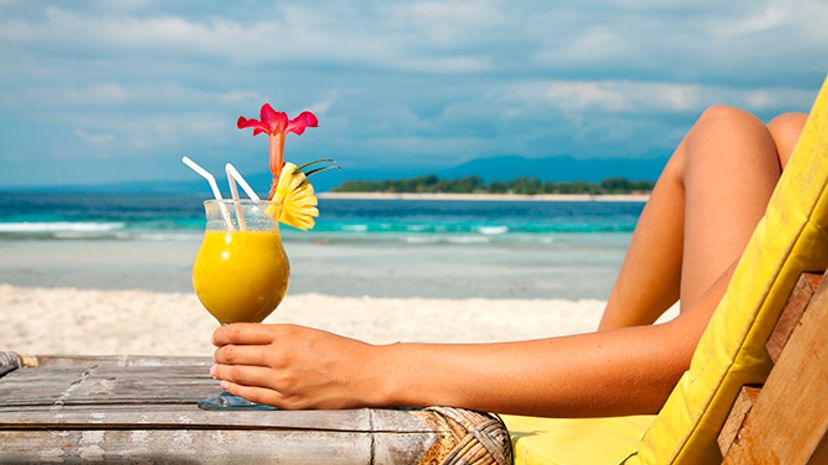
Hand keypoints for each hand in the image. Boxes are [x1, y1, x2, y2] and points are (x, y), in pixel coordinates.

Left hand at [211, 323, 386, 408]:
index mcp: (287, 334)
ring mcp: (283, 381)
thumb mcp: (309, 333)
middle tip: (215, 354)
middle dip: (219, 354)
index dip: (221, 334)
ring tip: (216, 369)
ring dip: (222, 372)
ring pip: (238, 376)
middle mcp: (281, 356)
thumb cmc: (341, 351)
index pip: (239, 332)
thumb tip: (251, 339)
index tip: (216, 336)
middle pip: (234, 354)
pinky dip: (235, 389)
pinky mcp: (288, 401)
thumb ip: (280, 337)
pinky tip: (228, 385)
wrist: (366, 375)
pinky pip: (252, 395)